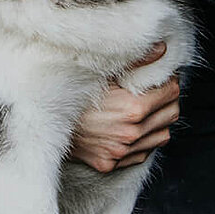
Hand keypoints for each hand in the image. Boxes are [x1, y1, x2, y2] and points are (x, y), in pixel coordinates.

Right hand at [69, 42, 180, 172]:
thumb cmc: (72, 92)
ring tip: (147, 109)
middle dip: (169, 99)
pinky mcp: (112, 164)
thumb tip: (162, 49)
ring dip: (159, 121)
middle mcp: (130, 134)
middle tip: (158, 89)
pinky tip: (133, 127)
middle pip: (171, 113)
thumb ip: (136, 61)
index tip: (163, 75)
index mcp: (132, 109)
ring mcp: (121, 152)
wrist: (43, 121)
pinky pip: (144, 152)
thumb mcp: (103, 72)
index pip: (171, 92)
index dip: (169, 80)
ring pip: (162, 135)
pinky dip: (145, 139)